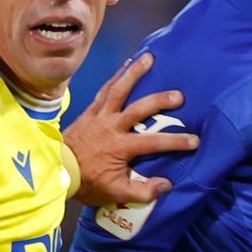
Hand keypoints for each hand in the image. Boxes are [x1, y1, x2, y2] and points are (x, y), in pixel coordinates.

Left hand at [63, 53, 197, 206]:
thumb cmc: (88, 183)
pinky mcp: (90, 110)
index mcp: (121, 147)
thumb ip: (143, 191)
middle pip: (139, 109)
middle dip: (160, 101)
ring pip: (118, 90)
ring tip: (149, 58)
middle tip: (179, 95)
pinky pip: (104, 89)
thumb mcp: (116, 193)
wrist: (57, 171)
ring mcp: (100, 115)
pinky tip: (126, 63)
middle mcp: (112, 126)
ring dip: (134, 73)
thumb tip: (166, 184)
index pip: (154, 142)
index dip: (176, 141)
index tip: (195, 140)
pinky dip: (116, 76)